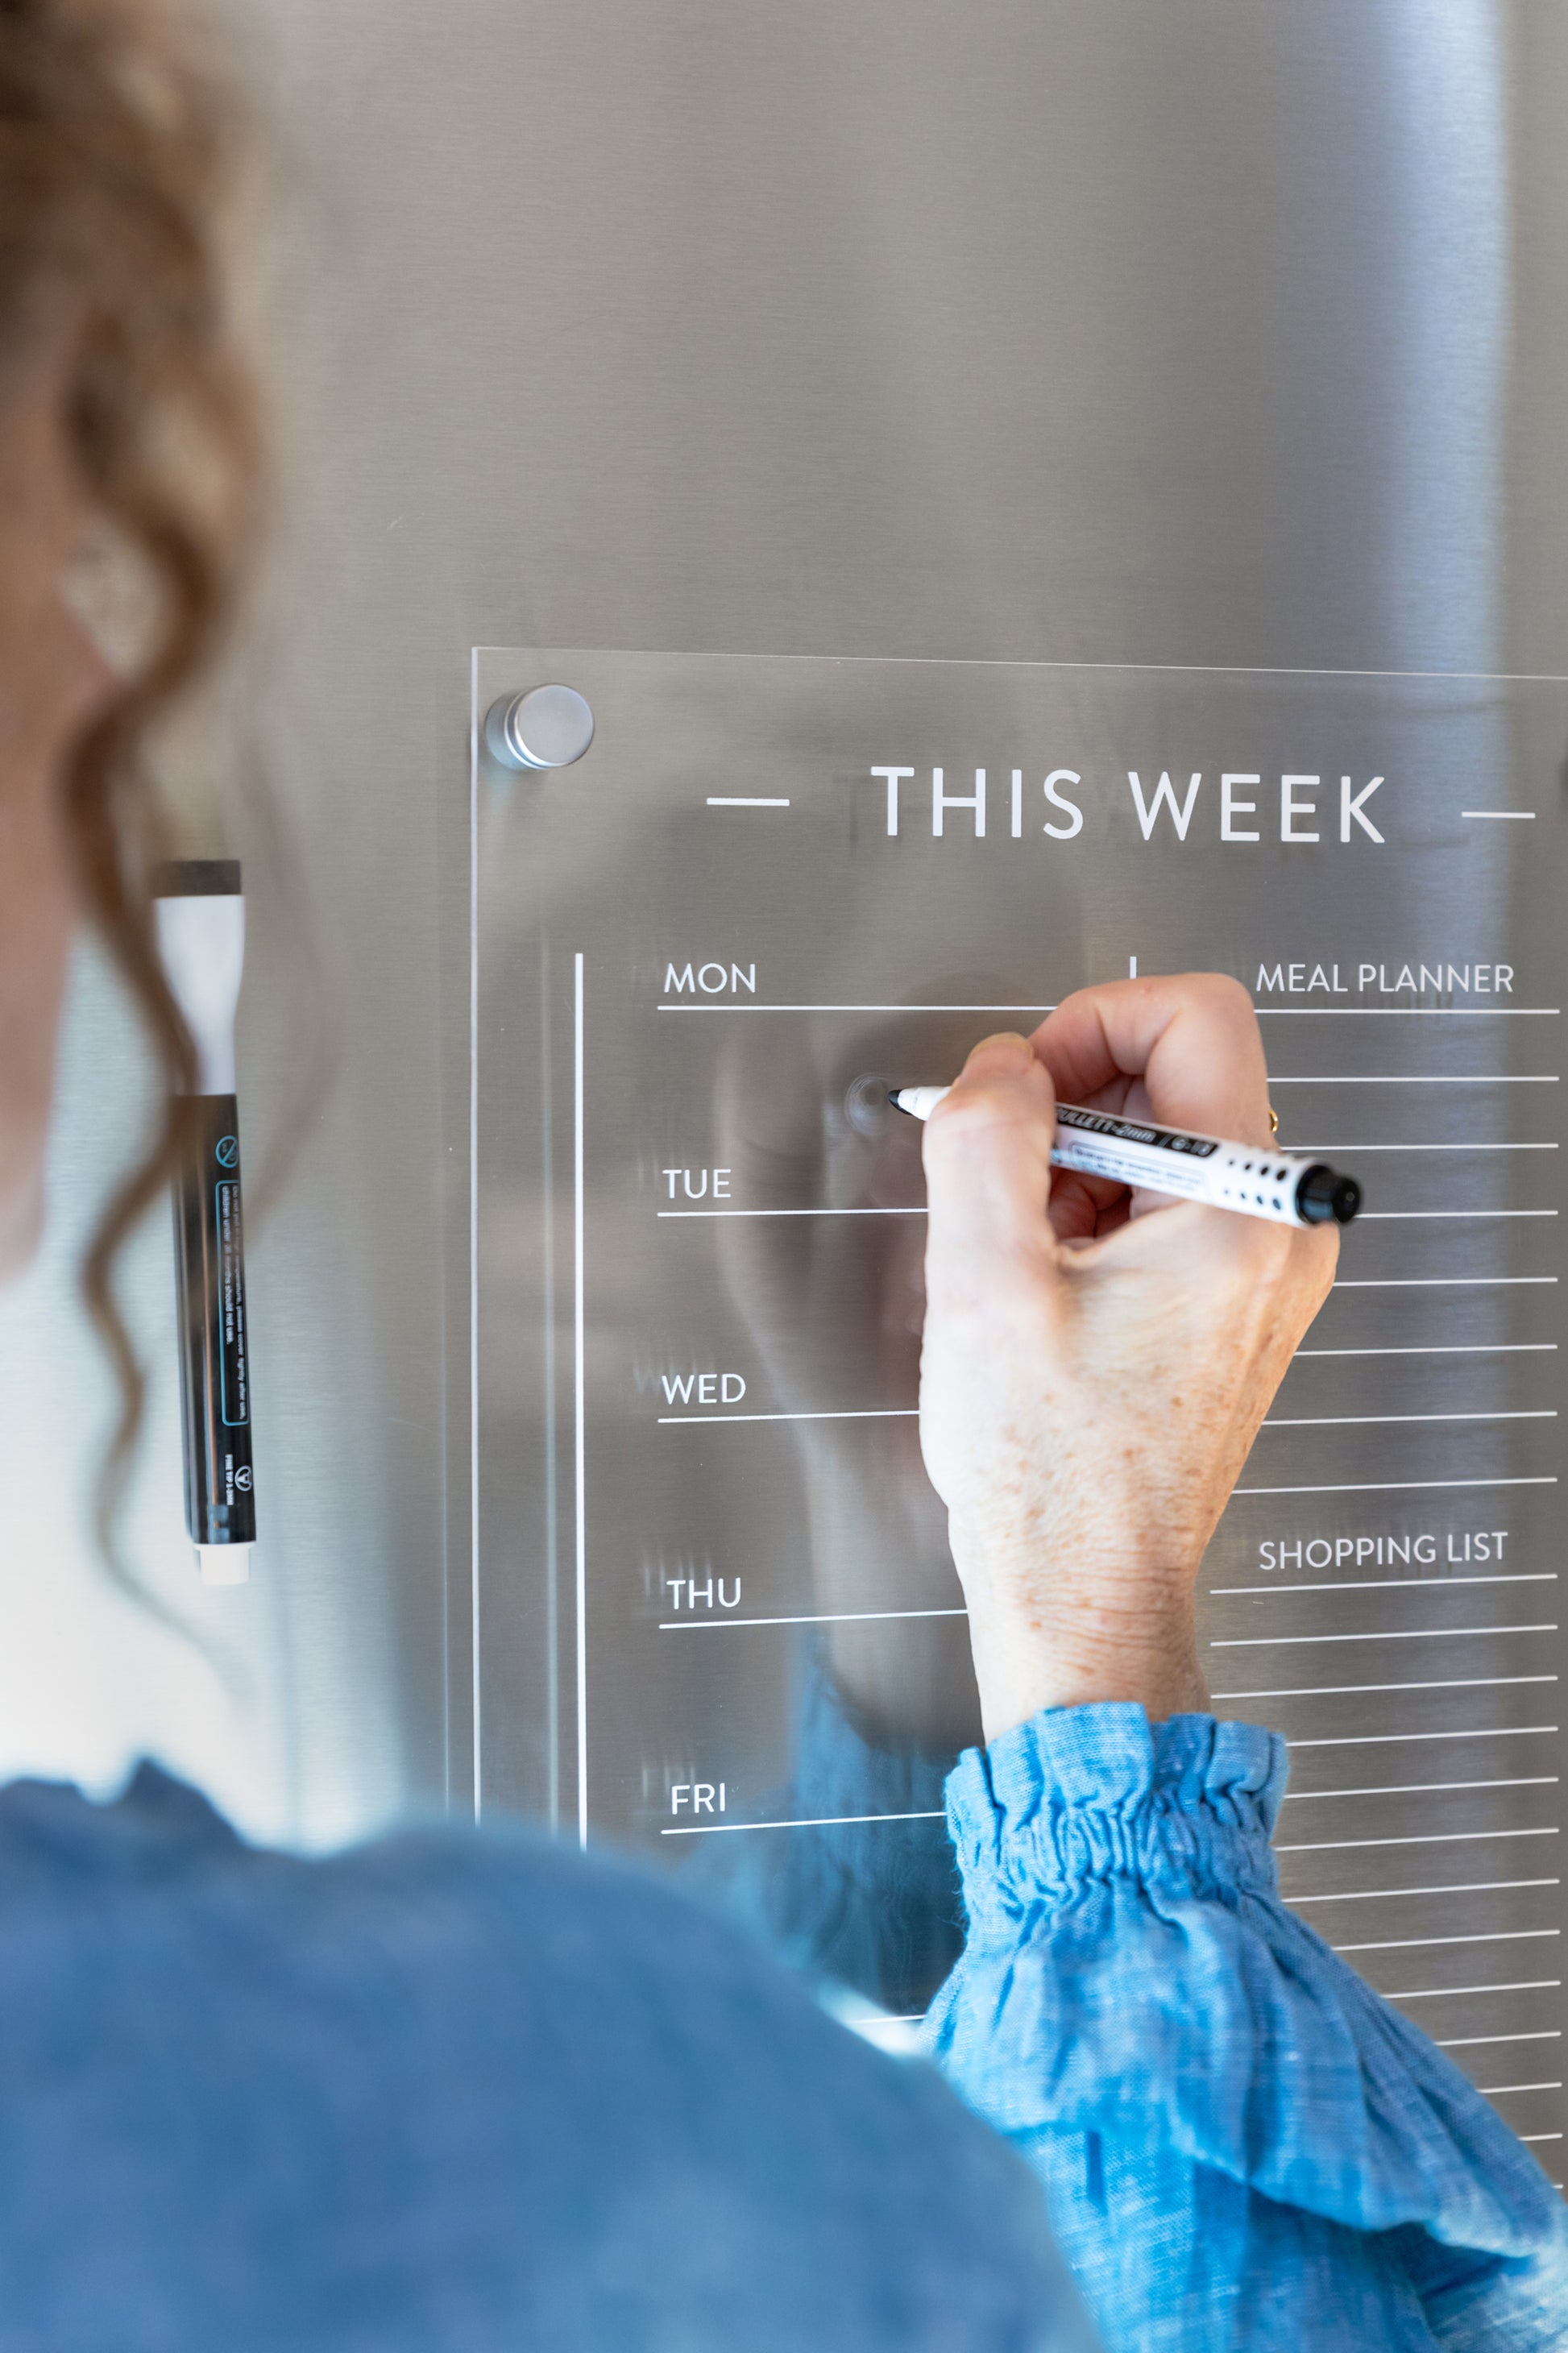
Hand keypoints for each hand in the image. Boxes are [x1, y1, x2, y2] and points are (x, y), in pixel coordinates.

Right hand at [918, 975, 1337, 1741]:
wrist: (1083, 1589)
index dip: (1090, 1023)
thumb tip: (999, 1066)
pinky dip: (1092, 1223)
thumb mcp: (983, 1280)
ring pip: (1161, 1147)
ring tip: (1023, 1263)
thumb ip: (985, 1138)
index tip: (1026, 1087)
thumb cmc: (1050, 1471)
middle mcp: (1277, 1233)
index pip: (1197, 1015)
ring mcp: (1260, 1274)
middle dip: (1070, 1110)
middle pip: (1176, 1078)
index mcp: (1242, 1211)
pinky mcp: (1229, 1308)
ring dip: (1073, 1174)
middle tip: (1006, 1188)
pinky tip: (1045, 1294)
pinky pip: (1162, 1212)